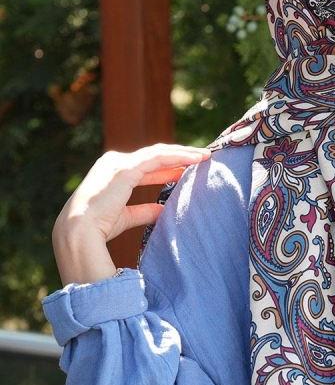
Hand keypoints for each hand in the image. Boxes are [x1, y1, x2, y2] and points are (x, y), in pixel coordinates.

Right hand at [53, 143, 210, 284]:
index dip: (168, 168)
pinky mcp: (126, 168)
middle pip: (154, 156)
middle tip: (202, 157)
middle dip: (179, 156)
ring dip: (183, 154)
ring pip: (158, 153)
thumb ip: (143, 211)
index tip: (187, 171)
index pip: (146, 166)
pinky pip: (157, 158)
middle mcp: (114, 163)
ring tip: (205, 156)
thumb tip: (162, 212)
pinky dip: (178, 157)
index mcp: (112, 172)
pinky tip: (195, 159)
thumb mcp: (125, 217)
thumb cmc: (98, 228)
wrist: (79, 231)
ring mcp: (119, 163)